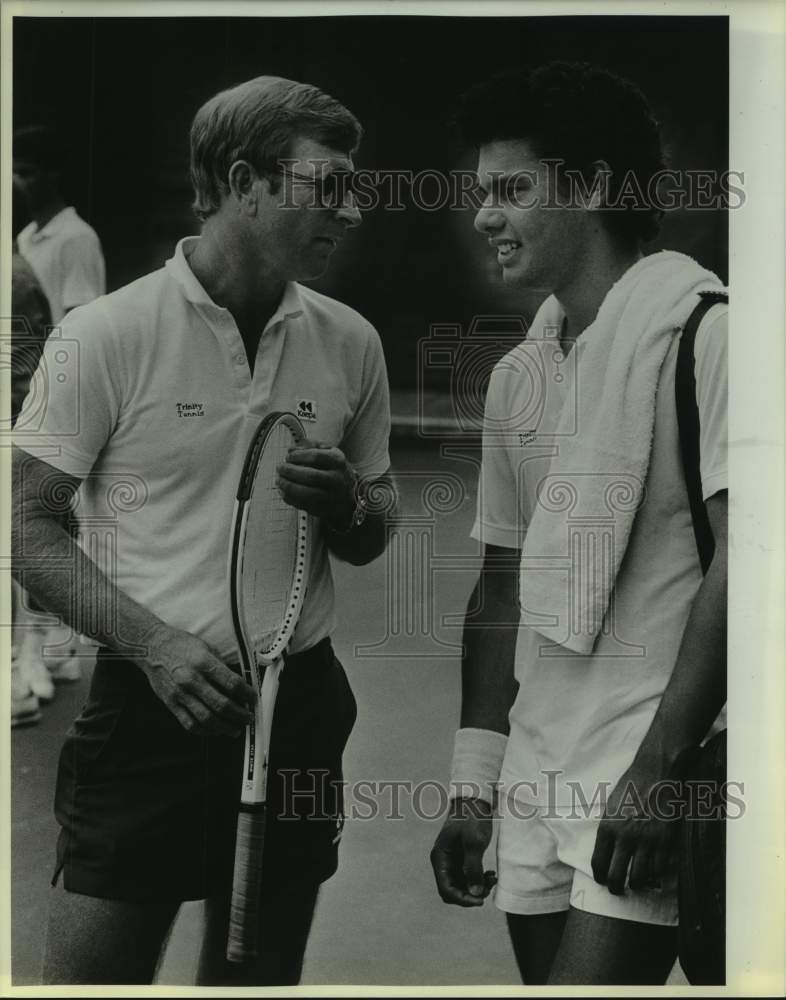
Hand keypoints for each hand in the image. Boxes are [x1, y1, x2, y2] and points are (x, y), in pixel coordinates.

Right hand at [140, 623, 255, 736]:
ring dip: (224, 728)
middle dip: (239, 715)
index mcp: (203, 662)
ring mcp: (179, 694)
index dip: (247, 694)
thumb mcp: (206, 647)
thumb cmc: (180, 645)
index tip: (253, 699)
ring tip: (234, 729)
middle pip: (221, 705)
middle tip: (248, 718)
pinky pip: (189, 723)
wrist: (151, 647)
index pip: (232, 683)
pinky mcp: (170, 703)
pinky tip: (214, 730)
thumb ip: (222, 667)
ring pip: (206, 719)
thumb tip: (240, 684)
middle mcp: (191, 679)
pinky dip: (204, 731)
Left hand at [276, 441, 356, 528]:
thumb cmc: (333, 472)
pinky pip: (303, 505)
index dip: (298, 456)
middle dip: (290, 472)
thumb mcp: (328, 453)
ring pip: (306, 493)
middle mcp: (337, 480)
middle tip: (280, 468)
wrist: (347, 497)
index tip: (288, 457)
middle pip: (311, 476)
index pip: (316, 457)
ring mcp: (331, 496)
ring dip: (288, 486)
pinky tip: (283, 491)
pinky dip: (289, 498)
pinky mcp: (323, 509)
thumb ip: (310, 447)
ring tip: (279, 480)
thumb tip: (291, 449)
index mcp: (338, 462)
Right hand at [430, 797, 496, 906]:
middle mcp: (444, 862)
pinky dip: (479, 879)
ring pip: (462, 885)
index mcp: (440, 858)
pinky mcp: (462, 858)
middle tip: (488, 887)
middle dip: (471, 893)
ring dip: (477, 887)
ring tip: (492, 879)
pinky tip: (491, 874)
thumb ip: (473, 868)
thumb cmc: (472, 817)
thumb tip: (476, 893)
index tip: (480, 900)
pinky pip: (469, 877)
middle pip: (453, 890)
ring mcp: (453, 861)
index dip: (462, 899)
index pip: (446, 889)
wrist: (475, 800)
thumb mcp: (473, 842)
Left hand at [591, 760, 680, 894]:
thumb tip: (606, 850)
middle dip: (615, 888)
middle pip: (616, 877)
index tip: (601, 880)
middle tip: (617, 890)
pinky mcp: (665, 841)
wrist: (656, 773)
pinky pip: (658, 869)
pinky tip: (652, 873)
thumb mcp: (610, 805)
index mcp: (607, 827)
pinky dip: (655, 875)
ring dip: (636, 884)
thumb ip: (608, 829)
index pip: (598, 863)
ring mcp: (646, 841)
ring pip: (639, 878)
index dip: (599, 877)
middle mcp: (625, 837)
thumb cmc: (631, 786)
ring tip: (635, 883)